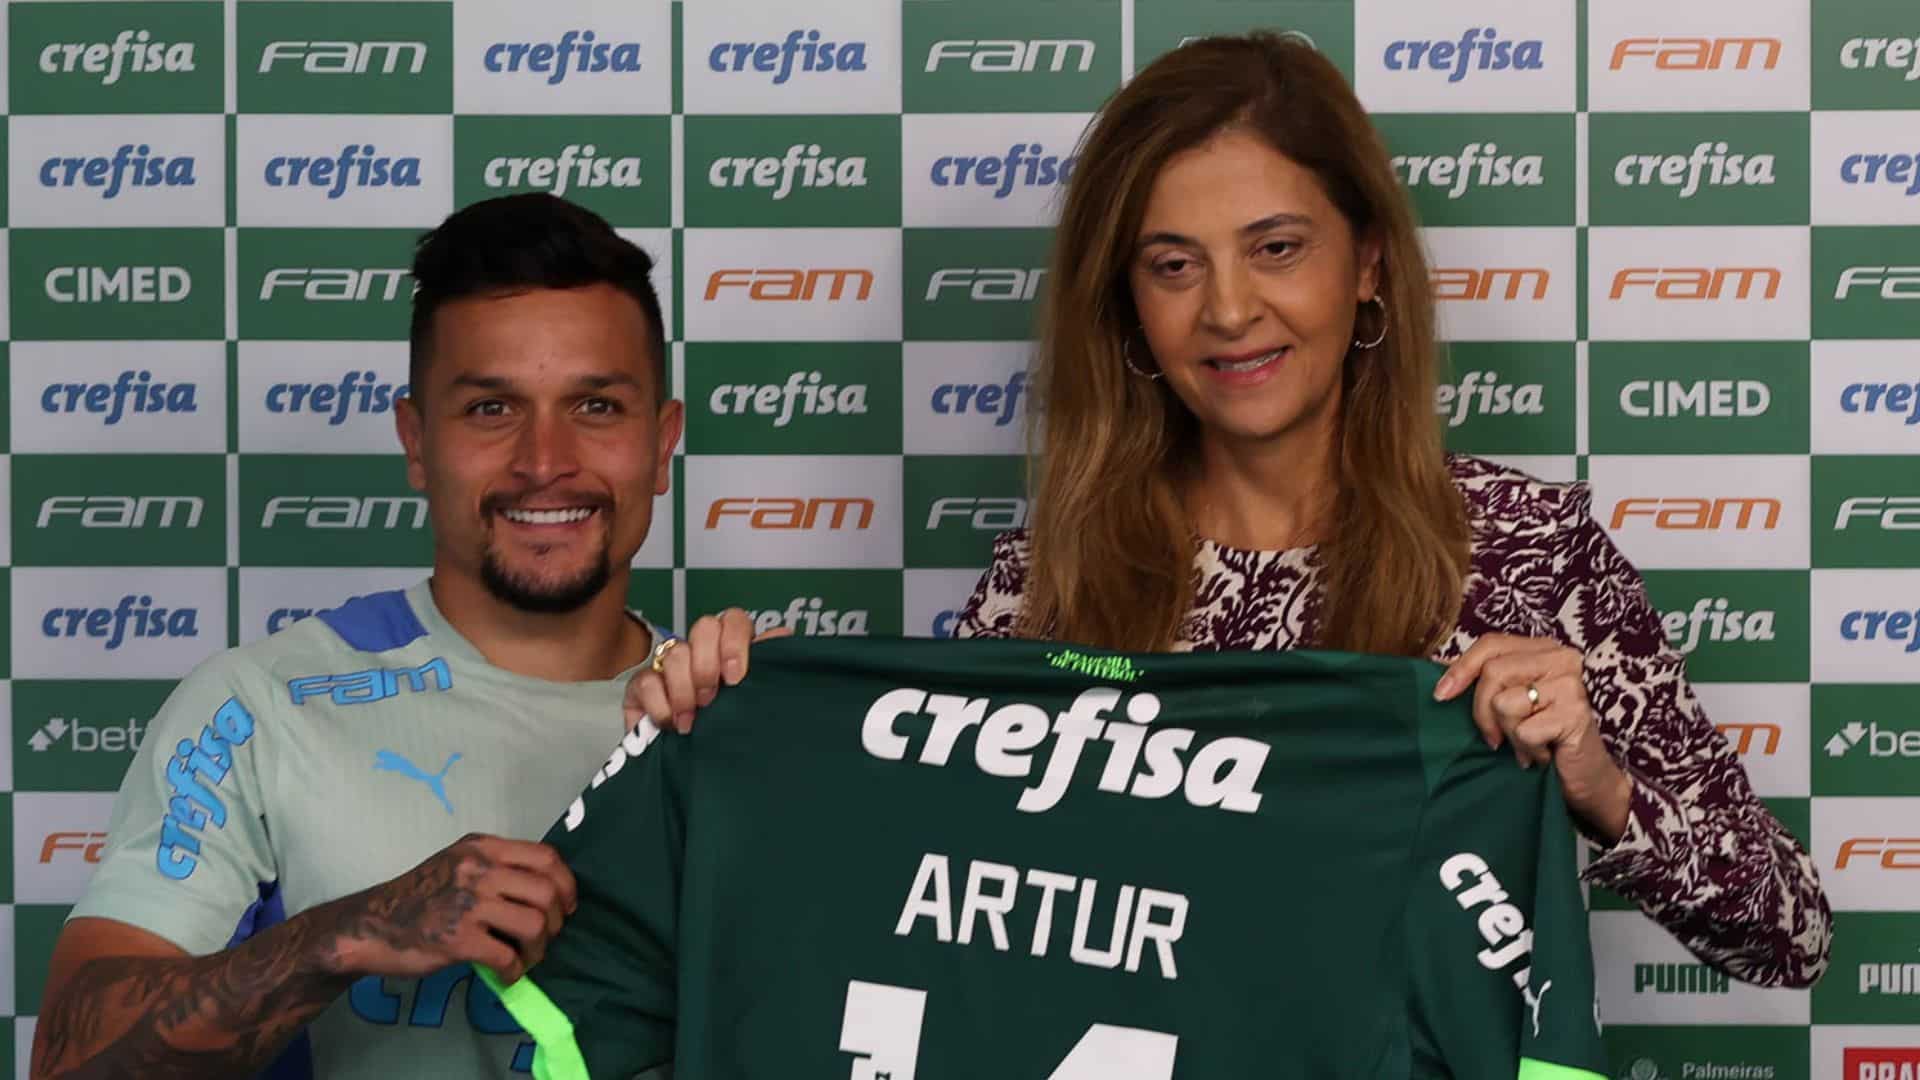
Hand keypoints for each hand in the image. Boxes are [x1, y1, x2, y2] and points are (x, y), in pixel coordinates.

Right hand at [323, 834, 575, 983]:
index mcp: (482, 847)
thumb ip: (496, 866)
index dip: (566, 884)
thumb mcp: (457, 863)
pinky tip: (506, 974)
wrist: (370, 925)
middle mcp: (478, 869)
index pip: (546, 857)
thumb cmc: (418, 896)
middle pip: (547, 892)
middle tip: (545, 938)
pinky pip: (507, 957)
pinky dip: (514, 971)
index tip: (566, 906)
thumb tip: (545, 889)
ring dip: (538, 949)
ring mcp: (468, 903)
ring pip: (534, 924)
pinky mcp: (458, 939)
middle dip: (557, 921)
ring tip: (526, 958)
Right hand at [626, 608, 788, 733]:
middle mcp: (703, 652)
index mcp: (733, 652)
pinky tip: (671, 725)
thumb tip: (782, 635)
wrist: (698, 773)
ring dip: (684, 690)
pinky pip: (645, 680)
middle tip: (710, 699)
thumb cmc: (731, 735)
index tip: (735, 678)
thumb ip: (768, 668)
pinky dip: (660, 705)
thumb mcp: (756, 703)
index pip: (734, 621)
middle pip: (703, 628)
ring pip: (675, 653)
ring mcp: (670, 667)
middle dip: (707, 665)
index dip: (733, 643)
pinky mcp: (643, 687)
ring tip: (691, 721)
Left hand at [1434, 634, 1632, 843]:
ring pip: (1505, 702)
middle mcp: (1562, 658)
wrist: (1585, 777)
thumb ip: (1481, 681)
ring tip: (1527, 743)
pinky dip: (1526, 750)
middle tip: (1493, 738)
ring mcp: (1571, 685)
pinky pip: (1523, 730)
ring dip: (1509, 734)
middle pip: (1493, 673)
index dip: (1461, 668)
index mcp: (1543, 649)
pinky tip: (1543, 754)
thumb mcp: (1509, 703)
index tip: (1440, 695)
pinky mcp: (1576, 713)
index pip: (1490, 644)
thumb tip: (1434, 666)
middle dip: (1482, 712)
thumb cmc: (1542, 737)